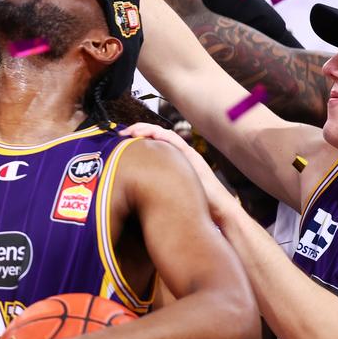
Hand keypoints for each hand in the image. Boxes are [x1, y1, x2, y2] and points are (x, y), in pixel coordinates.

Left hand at [119, 122, 239, 223]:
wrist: (216, 209)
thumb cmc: (191, 202)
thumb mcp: (165, 189)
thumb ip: (153, 183)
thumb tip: (131, 188)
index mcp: (169, 159)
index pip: (151, 142)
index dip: (136, 137)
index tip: (121, 140)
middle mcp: (177, 154)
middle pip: (156, 135)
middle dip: (138, 130)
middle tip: (123, 133)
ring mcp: (186, 154)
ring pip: (164, 134)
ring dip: (148, 129)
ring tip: (134, 130)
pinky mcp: (193, 157)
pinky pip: (177, 142)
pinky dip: (164, 136)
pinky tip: (153, 134)